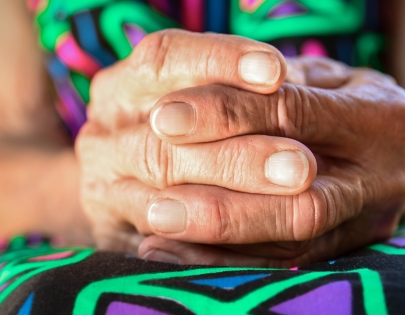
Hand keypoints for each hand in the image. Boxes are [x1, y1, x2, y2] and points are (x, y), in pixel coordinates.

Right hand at [76, 29, 296, 252]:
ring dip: (229, 204)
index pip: (163, 59)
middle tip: (301, 164)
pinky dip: (211, 253)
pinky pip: (163, 252)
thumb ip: (234, 90)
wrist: (125, 185)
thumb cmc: (189, 131)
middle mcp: (104, 136)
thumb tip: (282, 81)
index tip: (276, 73)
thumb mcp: (206, 96)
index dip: (219, 63)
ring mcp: (103, 190)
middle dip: (237, 153)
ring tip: (293, 197)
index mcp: (121, 87)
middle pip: (165, 140)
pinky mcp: (112, 238)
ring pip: (164, 199)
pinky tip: (263, 247)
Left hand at [136, 57, 404, 266]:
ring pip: (294, 244)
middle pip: (299, 201)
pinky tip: (180, 254)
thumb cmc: (353, 102)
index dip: (227, 115)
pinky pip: (290, 265)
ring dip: (221, 244)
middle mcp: (383, 177)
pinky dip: (231, 262)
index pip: (293, 114)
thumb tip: (197, 96)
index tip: (165, 118)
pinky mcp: (354, 250)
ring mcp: (371, 221)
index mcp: (380, 117)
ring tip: (158, 234)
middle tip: (155, 204)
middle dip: (222, 205)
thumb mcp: (326, 77)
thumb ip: (276, 85)